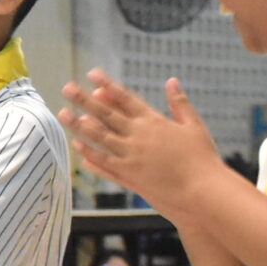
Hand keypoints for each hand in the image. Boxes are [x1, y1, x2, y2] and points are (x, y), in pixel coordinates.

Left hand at [60, 72, 223, 210]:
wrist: (203, 190)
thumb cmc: (203, 158)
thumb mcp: (194, 125)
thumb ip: (180, 103)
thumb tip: (172, 81)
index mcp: (154, 121)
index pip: (126, 98)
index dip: (108, 85)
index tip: (92, 75)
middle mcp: (139, 136)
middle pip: (107, 114)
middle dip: (85, 100)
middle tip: (67, 88)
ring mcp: (131, 156)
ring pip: (99, 137)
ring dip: (79, 125)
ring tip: (63, 113)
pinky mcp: (128, 176)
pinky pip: (104, 163)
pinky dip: (89, 154)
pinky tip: (77, 146)